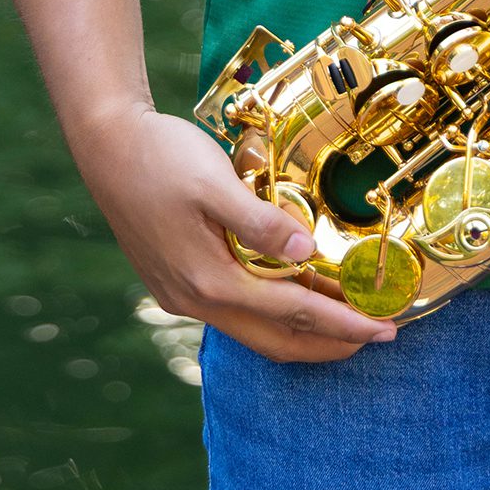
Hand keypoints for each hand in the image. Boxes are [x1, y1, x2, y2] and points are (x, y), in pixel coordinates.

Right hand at [74, 106, 397, 365]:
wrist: (106, 145)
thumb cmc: (161, 156)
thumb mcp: (214, 182)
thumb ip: (261, 222)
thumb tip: (307, 256)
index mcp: (209, 280)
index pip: (292, 314)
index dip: (342, 325)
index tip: (383, 330)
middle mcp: (195, 299)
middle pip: (275, 341)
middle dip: (328, 344)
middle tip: (376, 335)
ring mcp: (182, 295)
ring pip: (254, 331)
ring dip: (302, 330)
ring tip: (343, 318)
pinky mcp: (176, 281)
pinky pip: (236, 313)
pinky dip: (273, 313)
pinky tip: (290, 293)